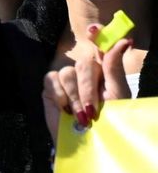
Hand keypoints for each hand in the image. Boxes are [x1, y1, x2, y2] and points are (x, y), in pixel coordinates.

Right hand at [42, 23, 132, 146]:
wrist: (90, 142)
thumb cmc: (108, 121)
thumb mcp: (116, 94)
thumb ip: (114, 66)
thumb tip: (123, 40)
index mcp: (104, 71)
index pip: (99, 46)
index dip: (97, 35)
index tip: (94, 30)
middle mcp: (84, 72)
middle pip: (83, 63)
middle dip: (88, 88)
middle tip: (93, 111)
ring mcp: (66, 80)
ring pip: (67, 73)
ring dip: (75, 97)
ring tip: (81, 116)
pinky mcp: (49, 90)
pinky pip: (51, 81)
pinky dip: (59, 95)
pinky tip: (65, 109)